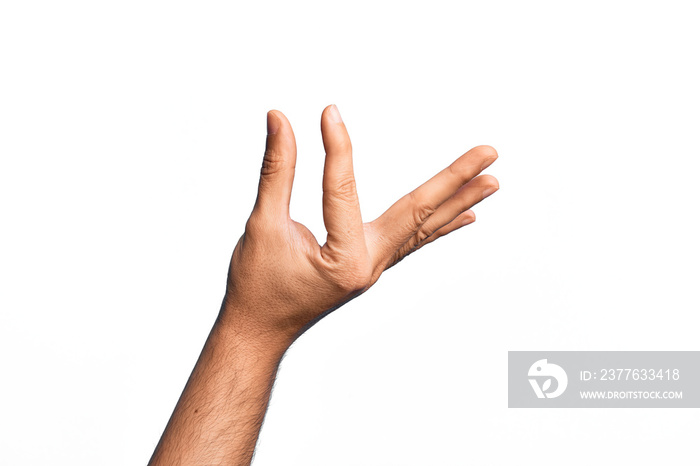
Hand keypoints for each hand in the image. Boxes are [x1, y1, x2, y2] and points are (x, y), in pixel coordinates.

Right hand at [221, 105, 498, 346]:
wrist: (257, 332)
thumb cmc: (257, 286)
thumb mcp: (262, 225)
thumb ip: (276, 171)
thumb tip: (279, 120)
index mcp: (344, 260)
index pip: (343, 192)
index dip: (336, 149)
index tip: (329, 113)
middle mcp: (370, 266)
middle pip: (418, 215)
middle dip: (455, 180)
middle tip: (491, 152)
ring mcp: (374, 267)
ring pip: (422, 229)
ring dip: (458, 202)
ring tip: (493, 181)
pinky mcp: (370, 266)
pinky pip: (413, 242)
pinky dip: (440, 226)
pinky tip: (467, 216)